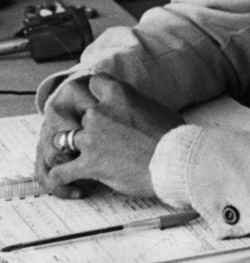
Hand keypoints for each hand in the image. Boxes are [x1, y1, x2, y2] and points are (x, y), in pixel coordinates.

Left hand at [41, 74, 183, 197]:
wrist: (175, 160)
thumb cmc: (173, 136)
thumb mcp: (156, 108)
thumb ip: (135, 106)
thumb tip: (132, 111)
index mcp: (118, 94)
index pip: (94, 83)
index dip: (96, 93)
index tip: (99, 102)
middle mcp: (99, 112)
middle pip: (80, 114)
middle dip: (89, 125)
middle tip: (98, 136)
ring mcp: (91, 138)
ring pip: (64, 140)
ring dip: (73, 148)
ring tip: (80, 157)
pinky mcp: (88, 164)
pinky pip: (61, 171)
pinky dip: (61, 176)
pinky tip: (67, 179)